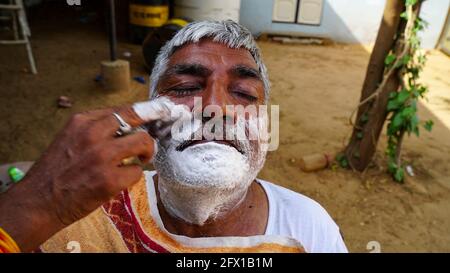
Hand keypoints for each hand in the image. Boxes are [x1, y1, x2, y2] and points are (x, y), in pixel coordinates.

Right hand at [0, 105, 154, 250]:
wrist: (37, 202)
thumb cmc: (55, 172)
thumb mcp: (70, 138)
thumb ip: (95, 130)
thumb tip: (127, 127)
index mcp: (82, 121)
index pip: (124, 109)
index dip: (144, 112)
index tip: (156, 115)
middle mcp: (92, 133)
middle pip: (138, 120)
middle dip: (146, 133)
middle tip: (145, 147)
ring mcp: (102, 156)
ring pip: (143, 142)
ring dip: (146, 153)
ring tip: (138, 161)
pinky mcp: (109, 179)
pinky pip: (136, 172)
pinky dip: (132, 177)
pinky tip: (120, 181)